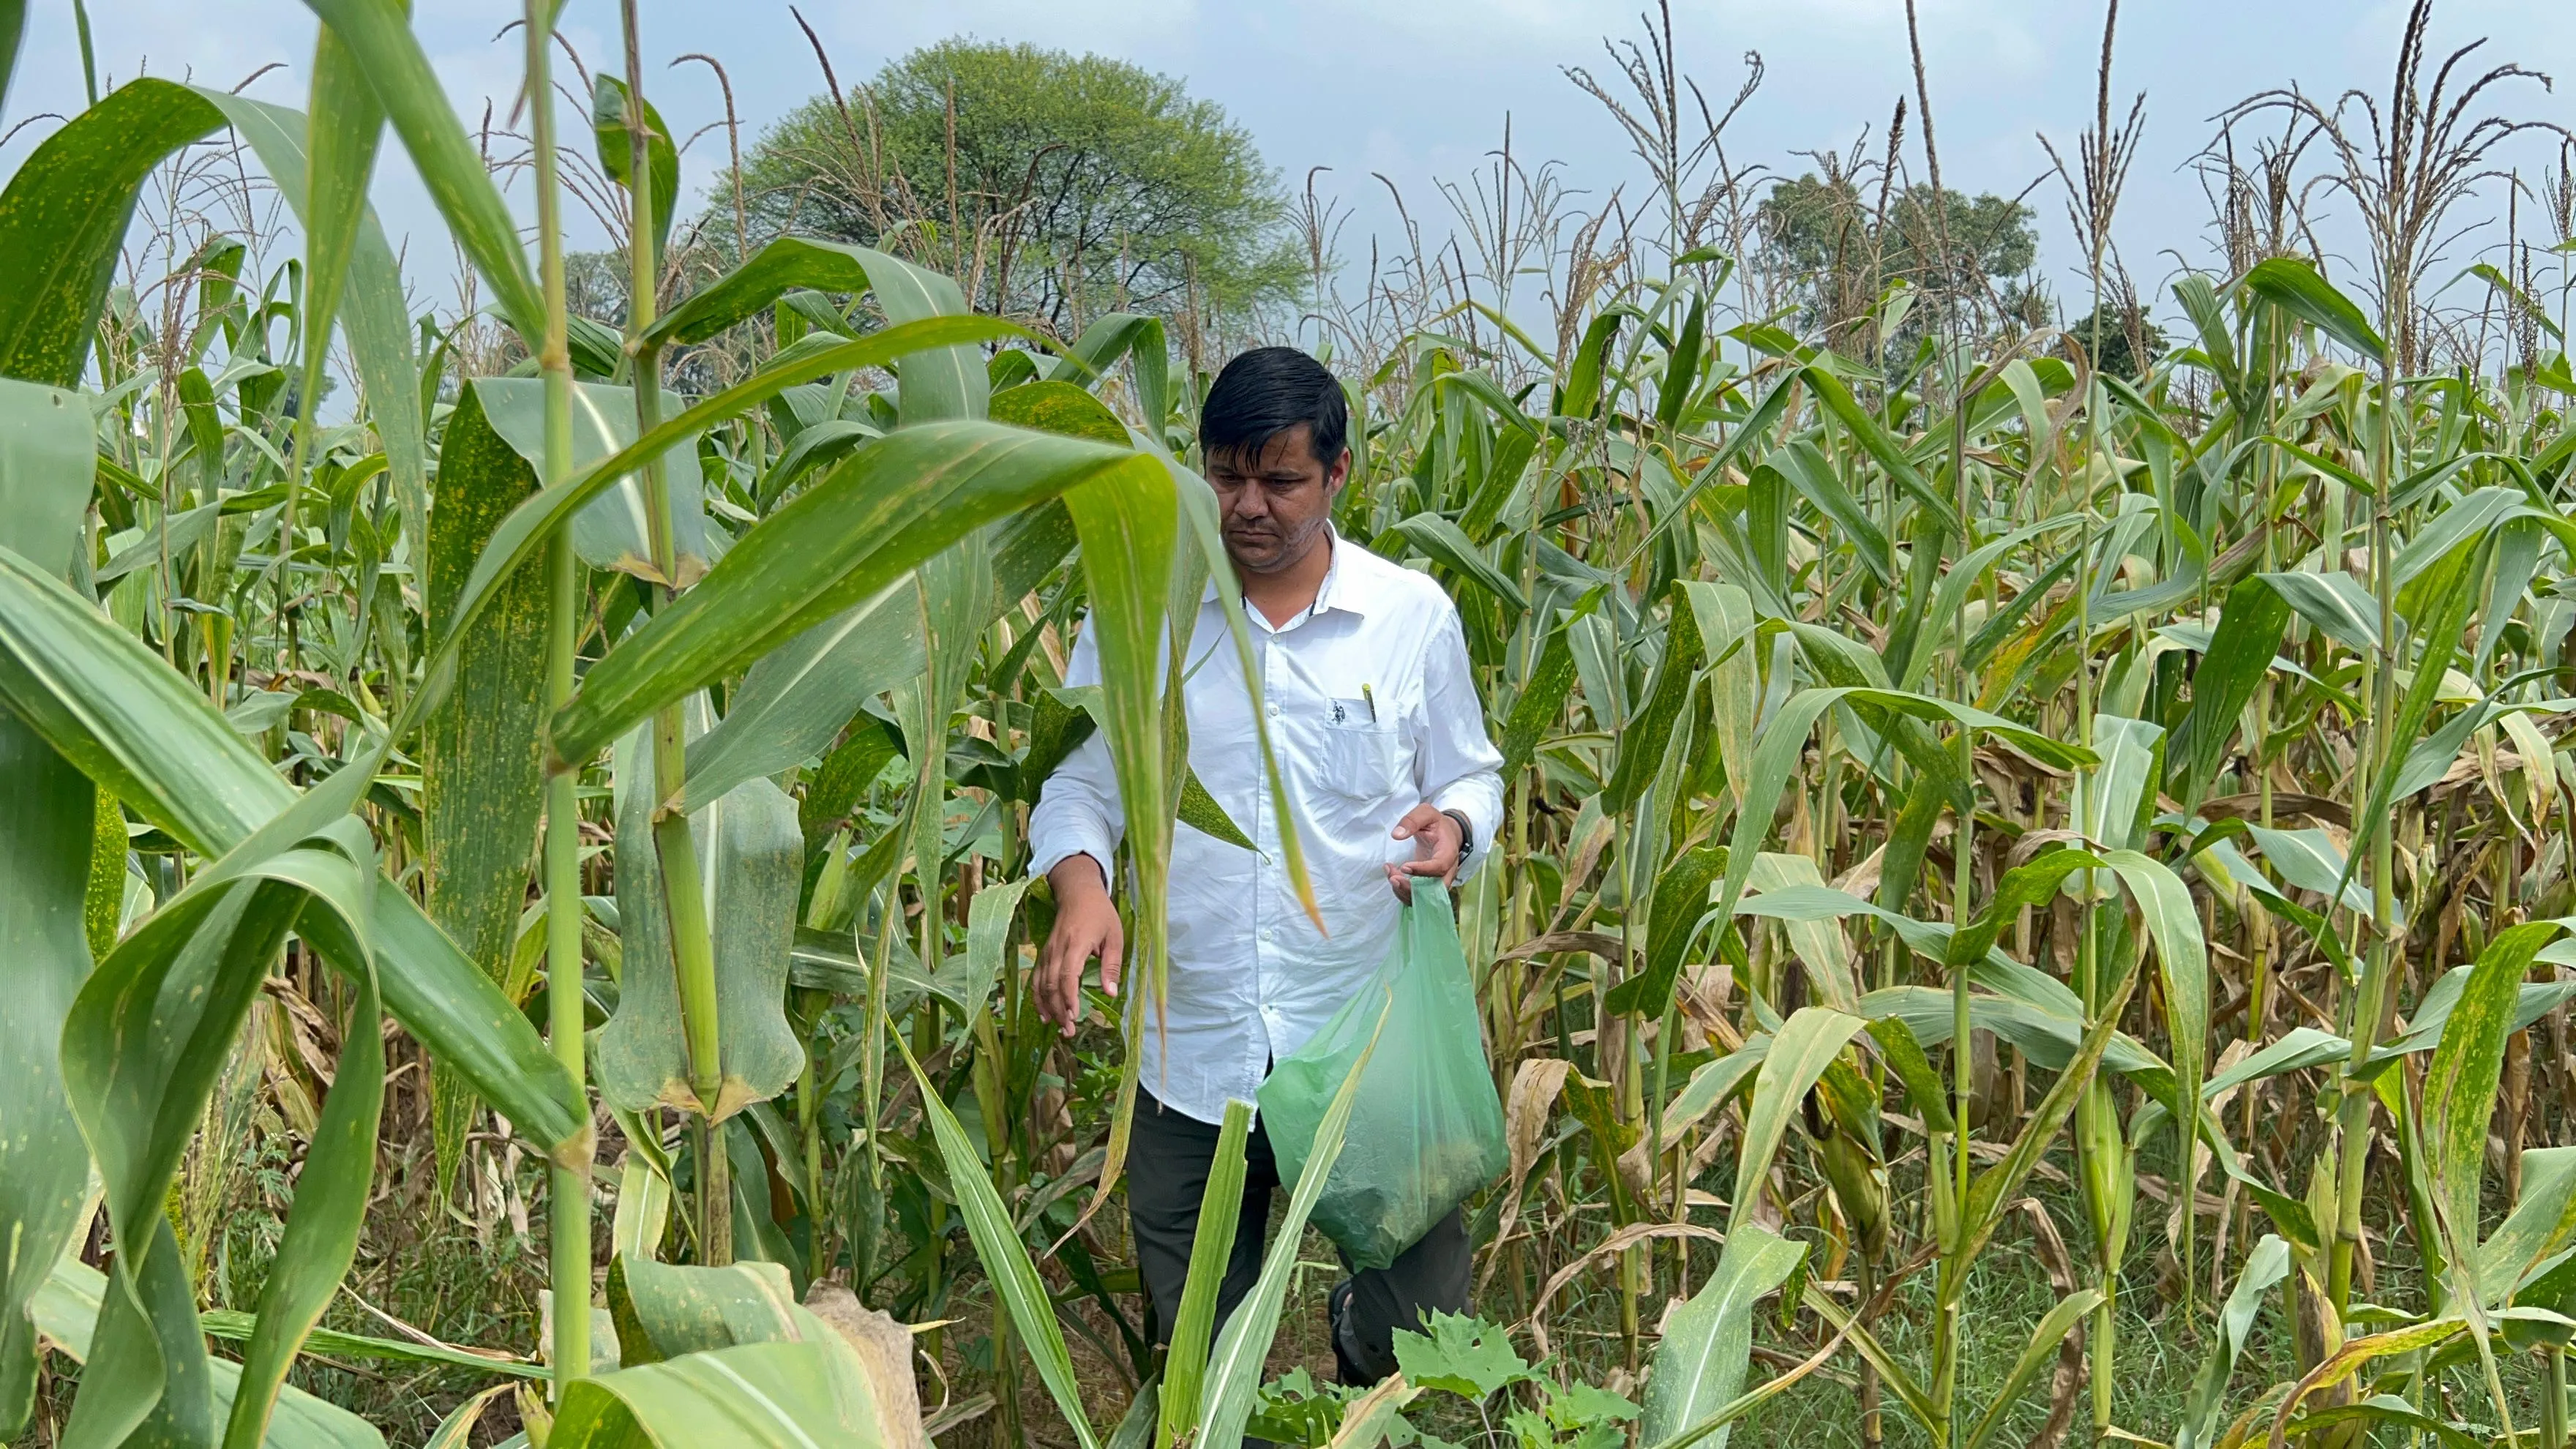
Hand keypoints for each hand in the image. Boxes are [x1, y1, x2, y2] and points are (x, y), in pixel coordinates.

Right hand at [1038, 854, 1121, 1037]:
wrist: (1077, 892)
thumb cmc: (1100, 913)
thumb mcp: (1115, 936)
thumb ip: (1111, 965)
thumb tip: (1111, 993)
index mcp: (1077, 943)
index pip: (1068, 974)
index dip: (1069, 997)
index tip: (1075, 1015)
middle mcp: (1058, 949)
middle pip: (1051, 984)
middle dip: (1058, 1009)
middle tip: (1068, 1031)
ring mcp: (1047, 951)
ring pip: (1041, 983)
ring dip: (1048, 1007)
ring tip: (1058, 1027)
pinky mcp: (1044, 953)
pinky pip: (1037, 978)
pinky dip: (1038, 997)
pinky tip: (1044, 1013)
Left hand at [1386, 803, 1462, 903]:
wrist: (1445, 834)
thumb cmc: (1435, 823)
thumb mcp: (1426, 813)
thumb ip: (1412, 820)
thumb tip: (1397, 835)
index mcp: (1449, 852)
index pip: (1440, 866)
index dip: (1423, 870)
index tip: (1404, 866)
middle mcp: (1447, 871)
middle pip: (1435, 889)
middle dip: (1412, 889)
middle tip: (1393, 878)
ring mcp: (1438, 880)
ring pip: (1425, 897)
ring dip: (1404, 891)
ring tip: (1390, 874)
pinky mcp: (1429, 885)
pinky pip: (1417, 896)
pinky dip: (1402, 891)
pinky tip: (1391, 875)